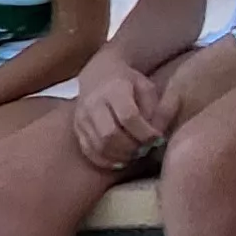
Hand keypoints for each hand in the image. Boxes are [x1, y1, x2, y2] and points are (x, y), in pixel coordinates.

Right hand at [69, 54, 164, 168]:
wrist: (98, 75)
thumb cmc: (128, 83)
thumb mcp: (147, 87)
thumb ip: (156, 110)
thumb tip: (158, 134)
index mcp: (114, 89)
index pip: (128, 116)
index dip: (145, 132)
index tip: (157, 139)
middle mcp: (93, 104)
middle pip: (109, 134)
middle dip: (131, 147)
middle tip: (145, 149)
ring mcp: (81, 118)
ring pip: (98, 146)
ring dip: (120, 155)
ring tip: (135, 154)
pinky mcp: (77, 129)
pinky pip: (88, 151)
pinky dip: (105, 160)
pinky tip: (120, 160)